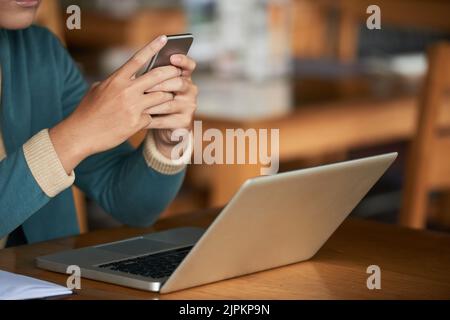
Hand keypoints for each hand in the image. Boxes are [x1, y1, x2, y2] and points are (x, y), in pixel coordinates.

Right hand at [49, 35, 180, 172]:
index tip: (164, 38)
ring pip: (161, 96)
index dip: (153, 47)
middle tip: (179, 72)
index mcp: (116, 79)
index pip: (138, 58)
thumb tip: (126, 76)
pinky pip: (153, 116)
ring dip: (167, 96)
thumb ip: (114, 81)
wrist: (81, 134)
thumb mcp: (98, 90)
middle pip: (157, 76)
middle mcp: (126, 90)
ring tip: (170, 96)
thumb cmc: (88, 111)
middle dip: (172, 73)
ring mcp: (133, 107)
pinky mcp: (137, 123)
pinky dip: (152, 117)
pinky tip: (149, 119)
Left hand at [144, 54, 197, 158]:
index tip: (172, 57)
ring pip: (169, 103)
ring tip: (136, 104)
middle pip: (179, 83)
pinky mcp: (184, 122)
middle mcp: (191, 90)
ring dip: (151, 104)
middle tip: (143, 86)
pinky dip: (151, 119)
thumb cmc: (155, 102)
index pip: (189, 65)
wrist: (161, 128)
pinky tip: (140, 118)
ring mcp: (189, 107)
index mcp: (184, 77)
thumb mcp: (156, 86)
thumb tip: (141, 63)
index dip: (183, 60)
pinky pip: (165, 120)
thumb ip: (154, 75)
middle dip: (159, 84)